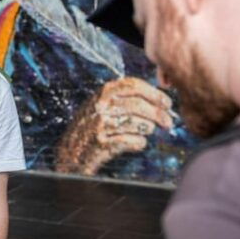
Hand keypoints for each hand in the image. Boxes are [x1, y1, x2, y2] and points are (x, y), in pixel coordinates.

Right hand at [55, 77, 173, 174]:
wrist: (71, 152)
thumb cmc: (91, 127)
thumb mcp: (102, 105)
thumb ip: (123, 98)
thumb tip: (157, 99)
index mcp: (103, 92)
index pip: (133, 85)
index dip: (154, 93)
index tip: (166, 103)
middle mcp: (101, 105)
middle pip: (139, 105)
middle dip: (159, 114)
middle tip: (168, 122)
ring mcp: (101, 124)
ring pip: (138, 123)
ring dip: (148, 128)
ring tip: (147, 131)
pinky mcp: (103, 143)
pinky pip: (133, 141)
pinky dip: (139, 143)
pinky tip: (137, 143)